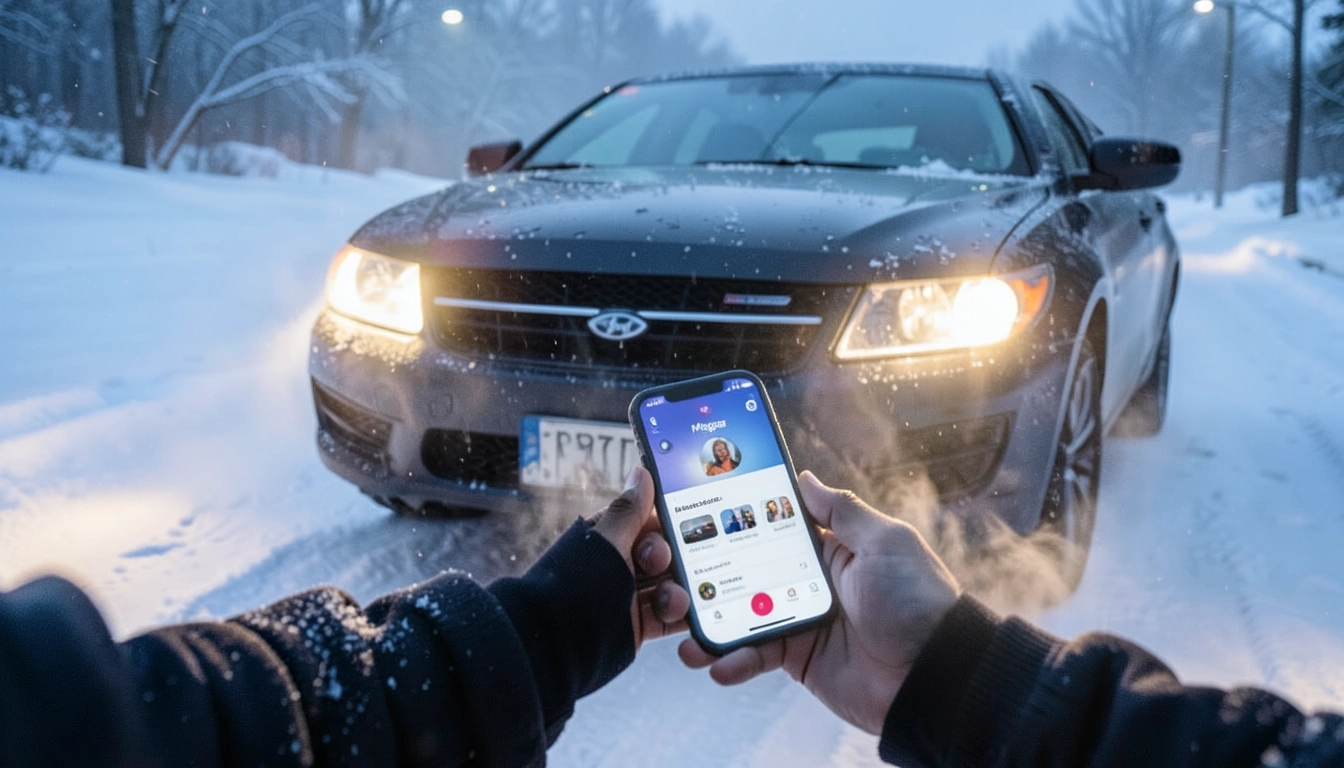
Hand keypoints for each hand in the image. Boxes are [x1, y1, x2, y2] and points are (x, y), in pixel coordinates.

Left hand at [588, 466, 690, 650]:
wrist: (554, 647)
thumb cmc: (574, 587)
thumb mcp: (606, 542)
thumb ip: (630, 510)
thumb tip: (642, 471)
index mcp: (608, 536)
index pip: (647, 520)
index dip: (667, 522)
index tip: (686, 523)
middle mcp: (619, 564)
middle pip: (664, 554)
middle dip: (676, 559)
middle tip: (669, 565)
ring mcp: (628, 596)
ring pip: (669, 585)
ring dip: (678, 590)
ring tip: (671, 599)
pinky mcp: (637, 625)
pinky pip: (668, 616)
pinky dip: (680, 615)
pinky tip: (687, 615)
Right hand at [678, 471, 960, 733]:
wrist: (933, 674)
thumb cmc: (918, 600)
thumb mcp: (885, 543)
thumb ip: (842, 511)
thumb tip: (804, 479)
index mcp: (829, 548)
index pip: (773, 527)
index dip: (738, 521)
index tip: (698, 514)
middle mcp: (808, 580)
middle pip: (747, 571)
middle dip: (711, 574)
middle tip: (677, 576)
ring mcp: (800, 620)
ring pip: (743, 615)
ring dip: (712, 622)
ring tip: (686, 631)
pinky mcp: (798, 658)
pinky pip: (756, 656)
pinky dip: (734, 660)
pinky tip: (716, 662)